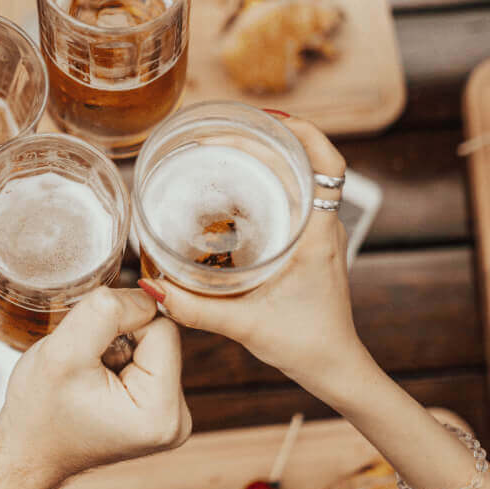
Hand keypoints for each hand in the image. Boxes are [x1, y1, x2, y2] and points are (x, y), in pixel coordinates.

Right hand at [0, 286, 190, 488]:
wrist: (28, 453)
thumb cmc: (38, 412)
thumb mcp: (63, 352)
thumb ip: (105, 312)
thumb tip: (147, 293)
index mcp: (162, 412)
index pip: (162, 327)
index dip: (122, 321)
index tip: (88, 345)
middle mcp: (177, 418)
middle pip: (161, 334)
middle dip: (119, 335)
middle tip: (85, 363)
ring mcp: (170, 416)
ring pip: (151, 342)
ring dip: (116, 345)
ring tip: (87, 373)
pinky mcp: (157, 408)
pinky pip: (146, 357)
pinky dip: (117, 357)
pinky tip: (95, 378)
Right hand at [139, 117, 366, 400]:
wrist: (335, 369)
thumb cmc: (306, 346)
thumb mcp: (246, 325)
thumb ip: (196, 309)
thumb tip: (154, 288)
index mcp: (318, 235)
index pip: (328, 167)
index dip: (306, 133)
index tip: (271, 119)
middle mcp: (322, 228)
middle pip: (305, 163)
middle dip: (267, 140)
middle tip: (220, 134)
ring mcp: (317, 235)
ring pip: (299, 179)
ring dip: (267, 159)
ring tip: (224, 149)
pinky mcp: (307, 246)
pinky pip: (291, 200)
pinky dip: (266, 183)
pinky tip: (233, 188)